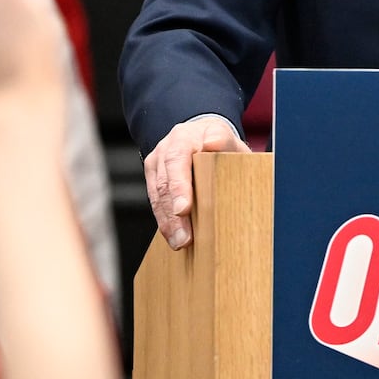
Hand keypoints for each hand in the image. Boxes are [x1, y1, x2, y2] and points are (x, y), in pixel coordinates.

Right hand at [145, 115, 250, 249]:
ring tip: (180, 242)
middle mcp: (165, 149)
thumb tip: (215, 144)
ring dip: (168, 222)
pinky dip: (165, 221)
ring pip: (158, 196)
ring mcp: (156, 163)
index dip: (179, 187)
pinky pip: (156, 202)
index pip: (177, 161)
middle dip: (174, 214)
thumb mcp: (226, 137)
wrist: (201, 135)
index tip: (184, 209)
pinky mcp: (153, 177)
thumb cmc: (218, 141)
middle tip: (184, 237)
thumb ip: (223, 141)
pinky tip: (173, 236)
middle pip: (165, 183)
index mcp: (183, 137)